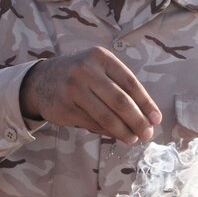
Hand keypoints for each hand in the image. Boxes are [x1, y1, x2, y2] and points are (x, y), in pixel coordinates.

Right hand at [20, 47, 161, 143]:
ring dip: (123, 131)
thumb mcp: (98, 70)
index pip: (130, 83)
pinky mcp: (65, 108)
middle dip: (137, 120)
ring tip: (133, 139)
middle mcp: (86, 70)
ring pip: (106, 116)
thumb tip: (146, 117)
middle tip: (147, 134)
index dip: (146, 103)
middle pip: (120, 101)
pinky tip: (117, 135)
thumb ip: (120, 87)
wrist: (41, 80)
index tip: (156, 119)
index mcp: (101, 57)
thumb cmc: (80, 76)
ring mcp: (73, 89)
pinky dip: (108, 132)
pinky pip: (92, 124)